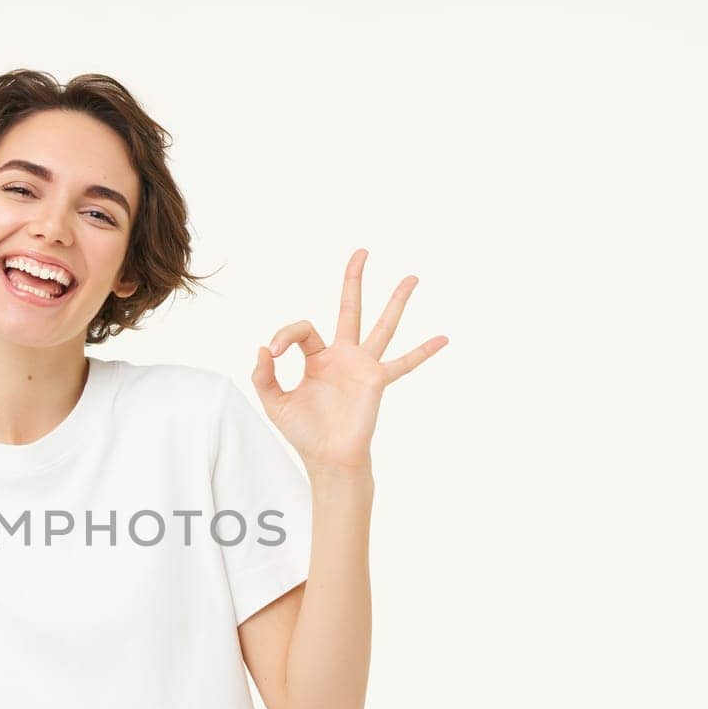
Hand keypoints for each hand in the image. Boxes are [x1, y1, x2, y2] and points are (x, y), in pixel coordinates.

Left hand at [252, 249, 448, 471]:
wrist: (327, 457)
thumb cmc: (303, 431)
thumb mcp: (274, 401)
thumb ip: (263, 375)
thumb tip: (263, 347)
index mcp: (318, 357)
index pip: (302, 329)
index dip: (285, 334)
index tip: (273, 351)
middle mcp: (343, 356)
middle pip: (350, 309)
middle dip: (354, 280)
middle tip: (362, 251)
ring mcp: (363, 366)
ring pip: (383, 326)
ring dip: (397, 301)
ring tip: (412, 277)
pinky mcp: (376, 380)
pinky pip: (404, 364)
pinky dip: (423, 352)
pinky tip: (444, 338)